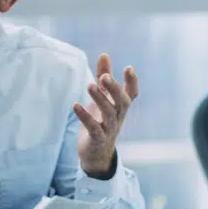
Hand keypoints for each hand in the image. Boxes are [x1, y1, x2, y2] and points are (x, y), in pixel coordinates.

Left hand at [73, 53, 138, 178]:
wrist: (96, 153)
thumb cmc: (100, 120)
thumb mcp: (102, 97)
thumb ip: (103, 76)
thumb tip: (104, 54)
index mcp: (120, 106)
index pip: (132, 93)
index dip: (132, 82)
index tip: (128, 68)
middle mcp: (118, 116)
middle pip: (122, 102)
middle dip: (115, 89)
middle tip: (104, 76)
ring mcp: (109, 129)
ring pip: (109, 113)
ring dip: (100, 99)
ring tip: (89, 85)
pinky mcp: (97, 139)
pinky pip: (93, 128)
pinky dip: (85, 117)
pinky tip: (75, 105)